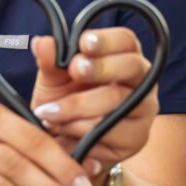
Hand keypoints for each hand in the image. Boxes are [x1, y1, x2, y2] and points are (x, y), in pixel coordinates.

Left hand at [30, 27, 158, 170]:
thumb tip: (42, 43)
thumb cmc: (64, 103)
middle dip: (100, 67)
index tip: (83, 43)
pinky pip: (110, 132)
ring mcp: (143, 110)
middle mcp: (141, 81)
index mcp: (123, 56)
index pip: (125, 40)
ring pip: (118, 102)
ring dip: (78, 106)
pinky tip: (61, 130)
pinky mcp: (137, 138)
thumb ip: (50, 62)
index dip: (107, 40)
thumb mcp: (52, 81)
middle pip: (132, 66)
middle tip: (74, 70)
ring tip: (49, 112)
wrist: (63, 146)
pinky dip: (80, 130)